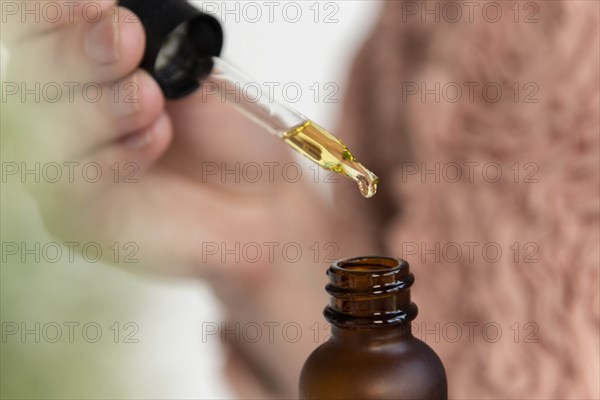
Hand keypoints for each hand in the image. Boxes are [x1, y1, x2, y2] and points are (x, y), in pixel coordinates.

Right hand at [3, 0, 330, 279]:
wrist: (260, 197)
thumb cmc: (228, 139)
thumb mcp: (197, 78)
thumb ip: (154, 52)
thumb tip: (119, 22)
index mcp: (86, 73)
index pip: (41, 35)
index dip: (57, 15)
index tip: (102, 4)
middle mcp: (67, 117)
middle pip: (32, 77)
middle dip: (77, 53)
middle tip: (125, 38)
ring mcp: (69, 168)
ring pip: (44, 132)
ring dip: (96, 105)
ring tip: (149, 96)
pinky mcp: (83, 219)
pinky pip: (72, 187)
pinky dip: (112, 156)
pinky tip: (154, 137)